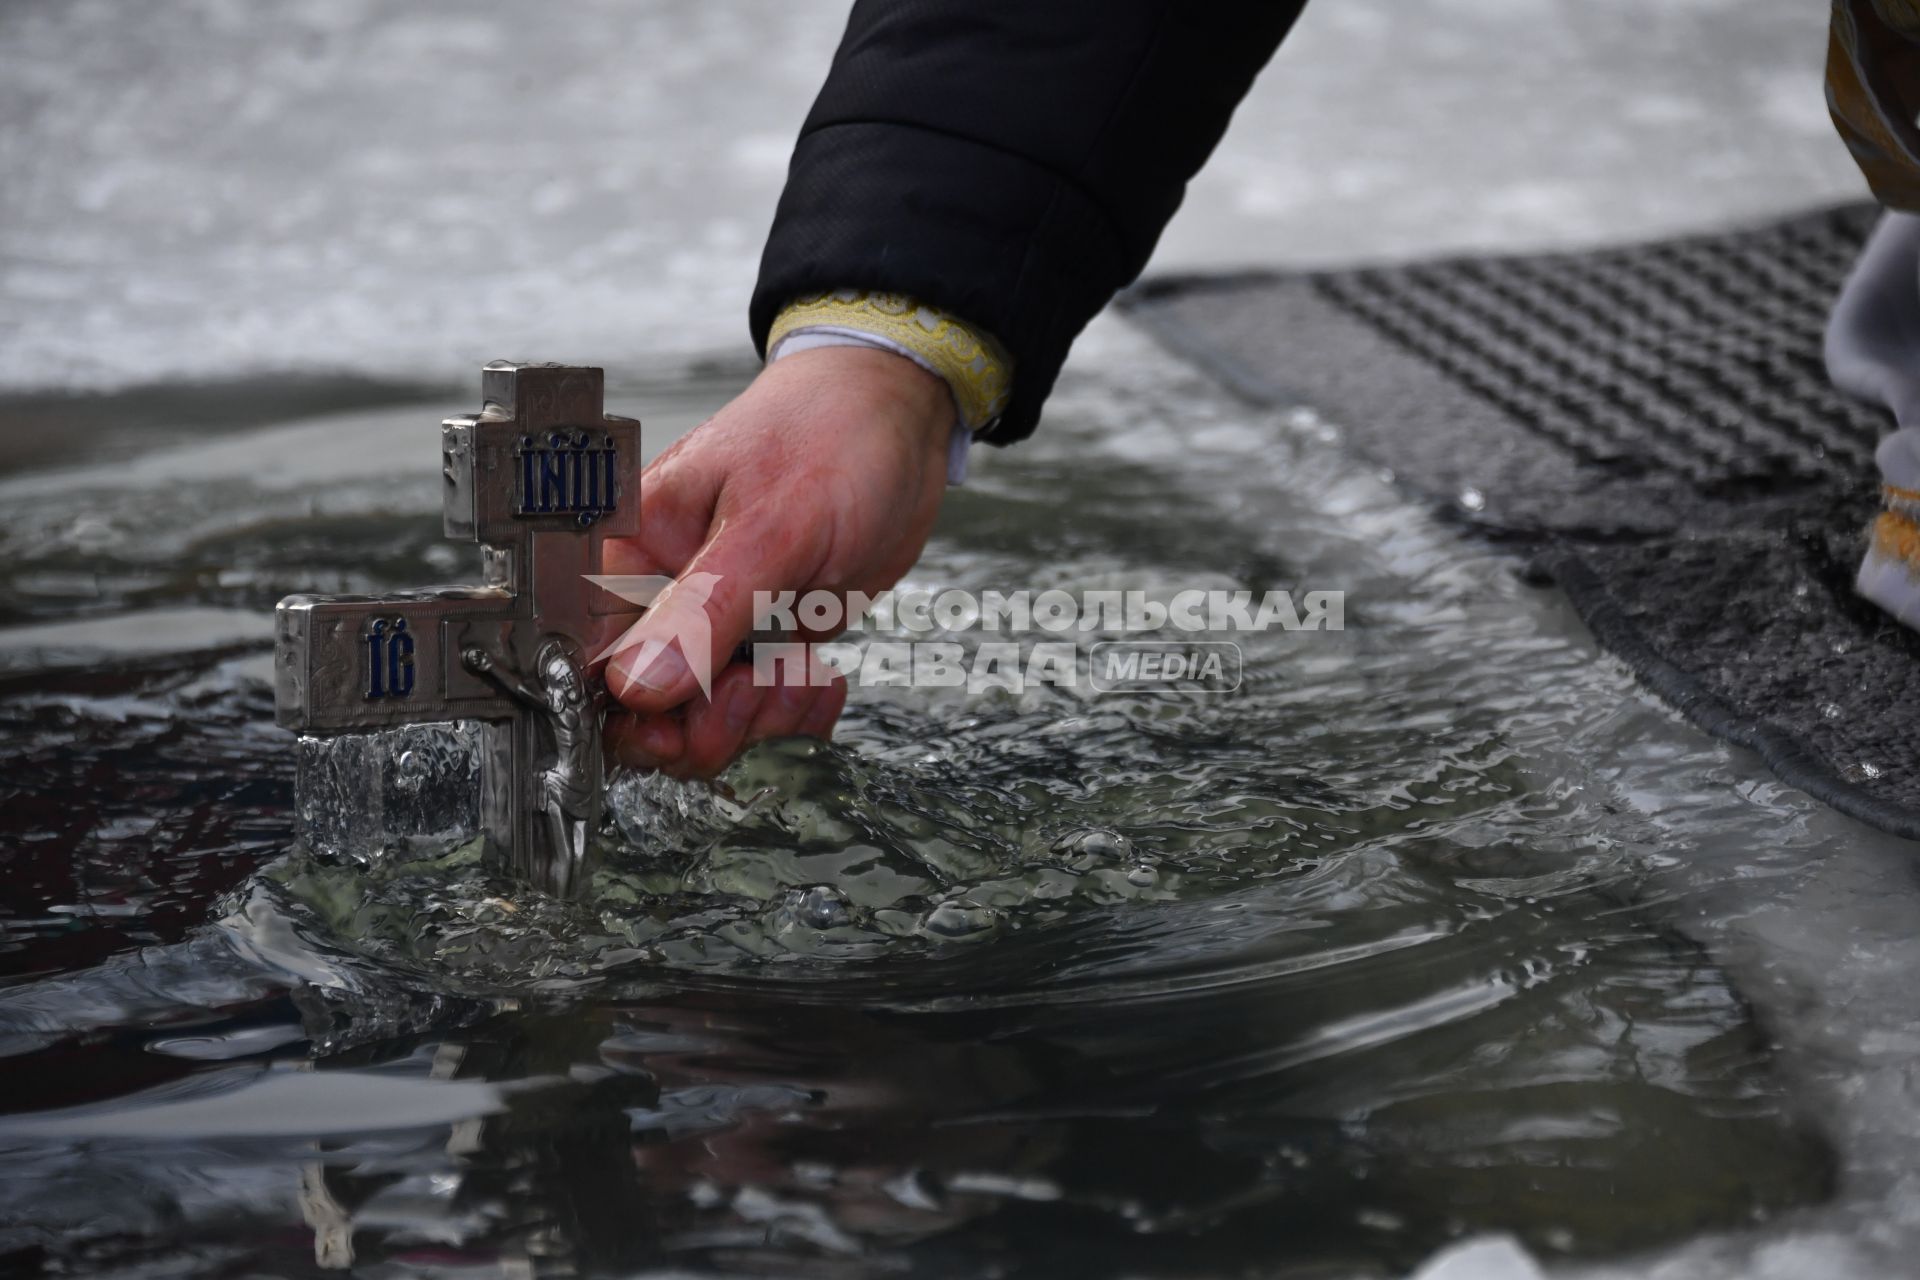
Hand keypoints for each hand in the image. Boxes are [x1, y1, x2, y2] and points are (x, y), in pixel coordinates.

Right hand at [598, 344, 953, 777]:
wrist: (900, 418)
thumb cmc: (830, 434)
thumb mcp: (773, 525)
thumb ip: (704, 609)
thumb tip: (634, 686)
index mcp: (629, 547)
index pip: (585, 652)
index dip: (620, 709)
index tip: (673, 726)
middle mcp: (659, 591)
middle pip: (639, 707)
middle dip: (700, 721)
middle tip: (751, 694)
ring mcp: (711, 621)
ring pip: (702, 718)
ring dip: (758, 715)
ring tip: (802, 671)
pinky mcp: (758, 639)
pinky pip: (757, 708)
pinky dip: (792, 708)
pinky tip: (819, 677)